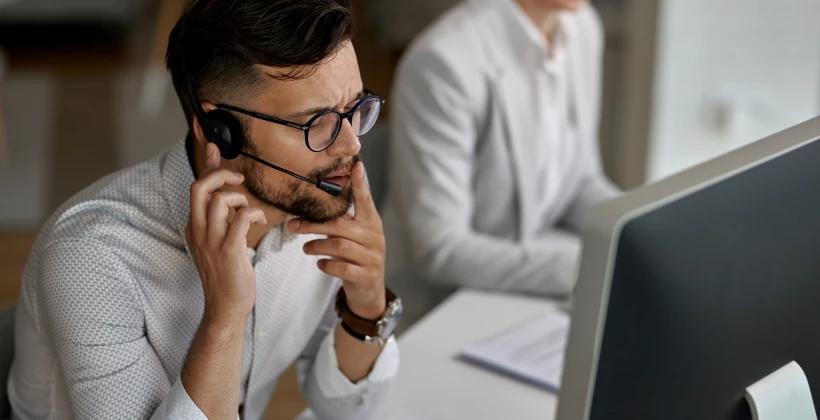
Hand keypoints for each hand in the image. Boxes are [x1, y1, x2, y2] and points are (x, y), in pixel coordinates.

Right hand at [186, 142, 266, 321]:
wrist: (225, 306)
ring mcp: (211, 240)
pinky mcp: (228, 250)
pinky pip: (239, 219)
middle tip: (239, 179)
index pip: (196, 187)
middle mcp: (198, 230)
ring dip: (240, 198)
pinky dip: (252, 214)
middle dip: (221, 174)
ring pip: (220, 200)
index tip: (213, 145)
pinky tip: (259, 221)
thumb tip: (229, 195)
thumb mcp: (219, 240)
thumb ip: (222, 216)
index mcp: (194, 226)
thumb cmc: (227, 272)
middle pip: (200, 187)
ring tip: (249, 212)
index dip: (205, 164)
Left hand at [288, 161, 386, 319]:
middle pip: (341, 225)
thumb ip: (342, 221)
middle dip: (313, 224)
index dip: (360, 184)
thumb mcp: (354, 236)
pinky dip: (327, 265)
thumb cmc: (356, 257)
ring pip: (340, 245)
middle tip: (292, 225)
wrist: (369, 291)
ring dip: (317, 245)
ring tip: (304, 247)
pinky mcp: (367, 276)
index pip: (365, 200)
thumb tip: (315, 202)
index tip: (356, 166)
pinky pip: (343, 268)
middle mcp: (375, 237)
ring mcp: (373, 257)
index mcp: (371, 222)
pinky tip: (319, 263)